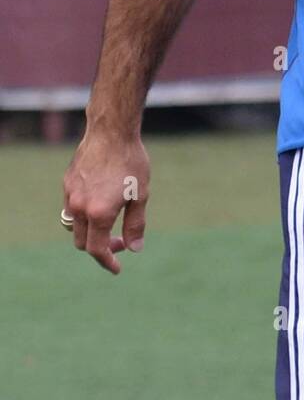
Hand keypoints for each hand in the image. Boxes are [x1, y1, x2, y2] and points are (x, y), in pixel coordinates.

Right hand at [62, 131, 149, 273]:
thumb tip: (135, 248)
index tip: (117, 268)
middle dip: (100, 248)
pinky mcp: (67, 182)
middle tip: (119, 241)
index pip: (97, 250)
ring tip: (108, 223)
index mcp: (99, 213)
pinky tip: (100, 202)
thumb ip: (135, 224)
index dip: (107, 262)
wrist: (111, 131)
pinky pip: (71, 207)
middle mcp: (80, 206)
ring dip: (89, 232)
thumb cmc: (131, 162)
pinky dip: (83, 214)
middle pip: (82, 242)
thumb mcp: (140, 195)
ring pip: (74, 226)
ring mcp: (70, 194)